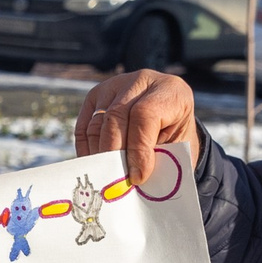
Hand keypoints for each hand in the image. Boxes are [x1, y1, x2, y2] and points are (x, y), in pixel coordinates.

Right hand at [74, 70, 199, 190]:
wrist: (169, 117)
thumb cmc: (175, 136)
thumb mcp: (178, 146)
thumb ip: (160, 160)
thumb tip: (134, 181)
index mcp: (170, 90)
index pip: (145, 115)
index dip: (138, 149)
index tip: (137, 177)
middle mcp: (140, 81)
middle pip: (116, 117)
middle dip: (115, 155)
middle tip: (118, 181)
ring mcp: (114, 86)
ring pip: (97, 124)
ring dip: (100, 155)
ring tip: (109, 176)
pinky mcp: (95, 97)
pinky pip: (84, 128)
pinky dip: (88, 151)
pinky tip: (99, 166)